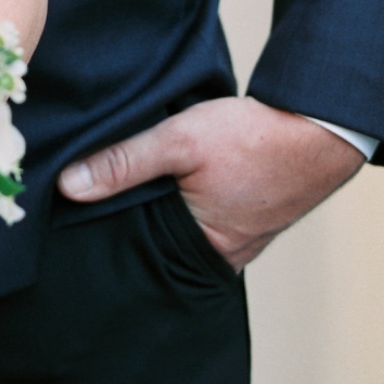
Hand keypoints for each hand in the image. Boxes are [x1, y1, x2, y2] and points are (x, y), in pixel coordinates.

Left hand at [57, 96, 363, 270]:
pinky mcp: (239, 218)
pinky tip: (157, 178)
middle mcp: (216, 257)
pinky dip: (176, 199)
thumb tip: (68, 186)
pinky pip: (193, 215)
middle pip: (152, 241)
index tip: (66, 214)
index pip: (135, 251)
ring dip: (151, 205)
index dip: (102, 230)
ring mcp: (231, 239)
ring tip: (114, 183)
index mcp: (201, 253)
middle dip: (124, 219)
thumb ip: (124, 162)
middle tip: (81, 194)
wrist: (316, 127)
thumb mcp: (179, 140)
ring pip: (172, 226)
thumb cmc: (252, 137)